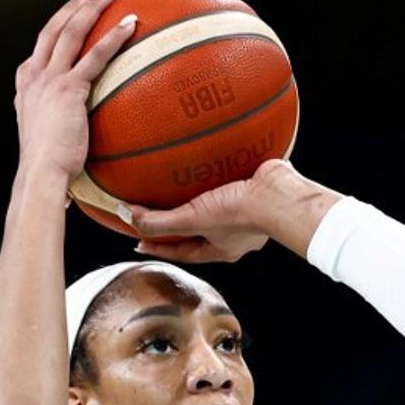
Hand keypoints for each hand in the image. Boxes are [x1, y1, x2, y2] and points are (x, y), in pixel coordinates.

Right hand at [13, 0, 136, 180]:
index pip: (40, 50)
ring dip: (90, 10)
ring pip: (70, 33)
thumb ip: (61, 129)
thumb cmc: (48, 169)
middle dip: (70, 8)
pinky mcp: (69, 88)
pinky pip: (95, 56)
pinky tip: (130, 26)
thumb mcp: (50, 141)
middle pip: (53, 31)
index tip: (68, 17)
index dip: (54, 28)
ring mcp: (49, 80)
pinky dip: (113, 37)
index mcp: (27, 87)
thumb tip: (78, 142)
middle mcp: (34, 77)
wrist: (40, 174)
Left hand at [126, 158, 298, 263]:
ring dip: (199, 194)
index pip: (183, 252)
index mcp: (222, 248)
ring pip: (216, 203)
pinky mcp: (254, 185)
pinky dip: (218, 168)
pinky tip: (208, 153)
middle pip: (200, 229)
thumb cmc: (242, 215)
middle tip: (158, 212)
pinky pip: (230, 177)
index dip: (159, 246)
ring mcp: (247, 209)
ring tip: (182, 179)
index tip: (139, 239)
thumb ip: (158, 222)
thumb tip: (124, 215)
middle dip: (180, 222)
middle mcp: (235, 233)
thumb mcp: (192, 220)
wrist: (280, 195)